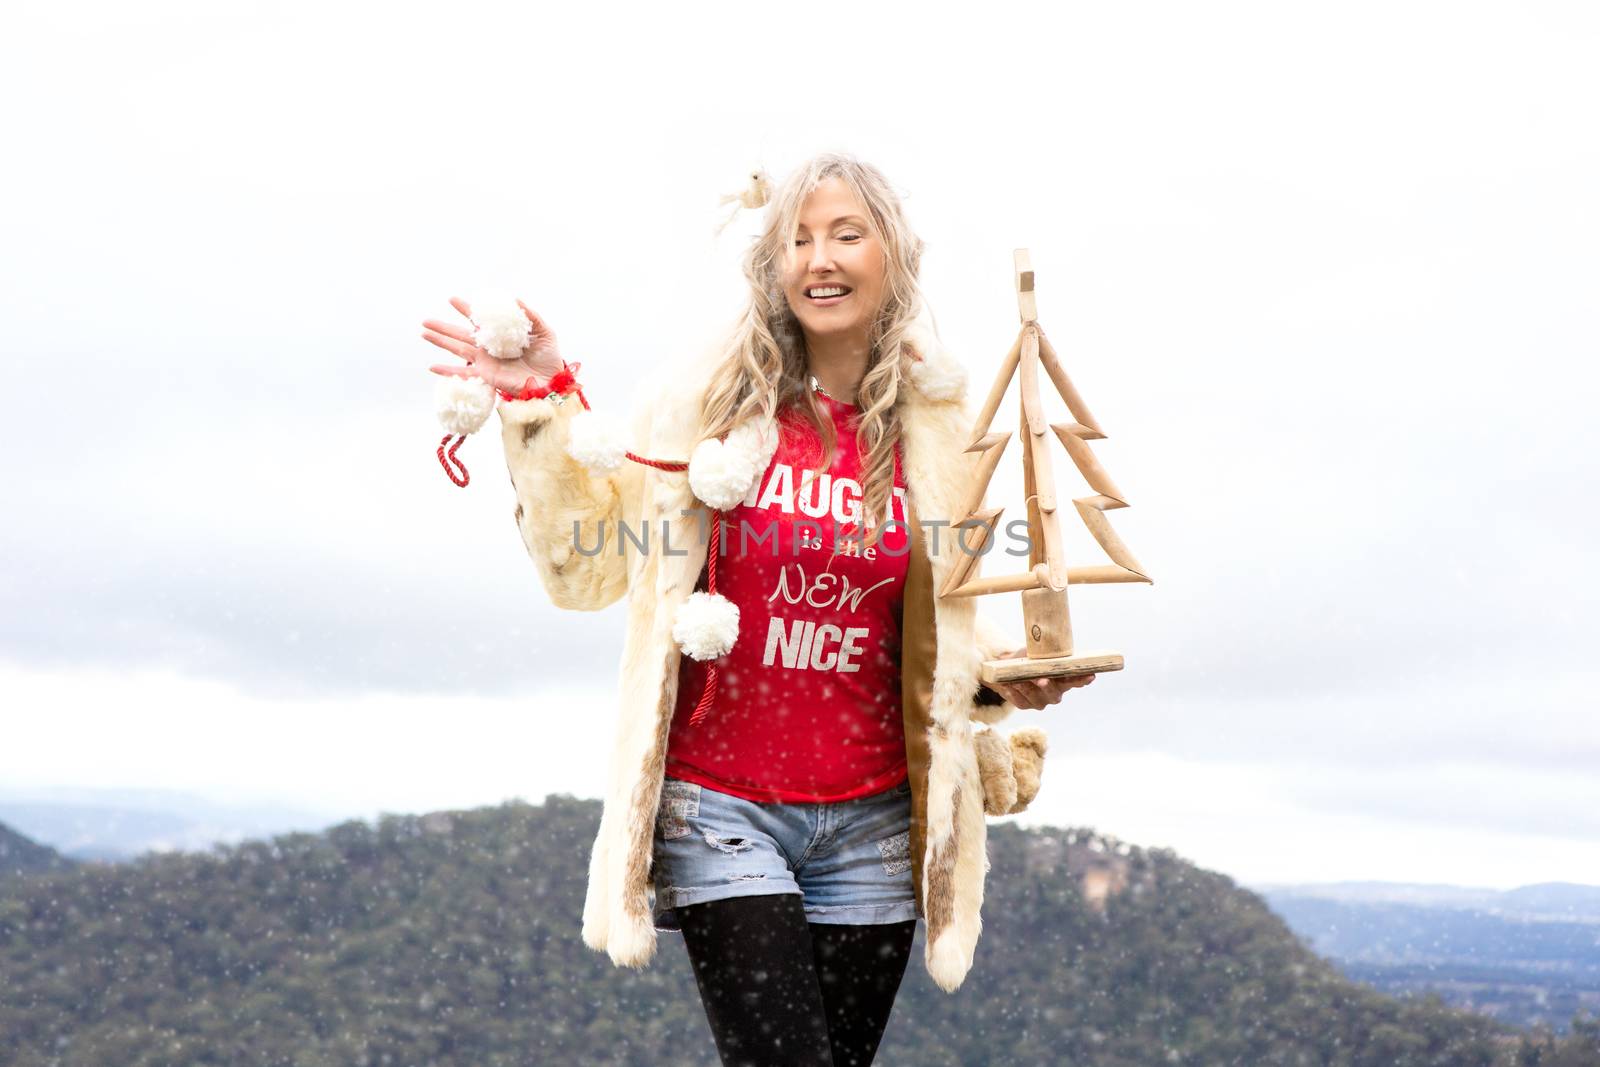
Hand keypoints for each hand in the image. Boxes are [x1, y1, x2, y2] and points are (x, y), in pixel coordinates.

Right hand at [422, 296, 566, 393]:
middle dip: (443, 326)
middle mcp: (489, 348)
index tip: (452, 299)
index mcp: (500, 335)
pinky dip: (448, 371)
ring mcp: (485, 362)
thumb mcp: (544, 332)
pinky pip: (464, 373)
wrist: (552, 381)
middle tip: (425, 319)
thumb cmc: (549, 357)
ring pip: (457, 349)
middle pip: (461, 334)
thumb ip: (530, 316)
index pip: (479, 320)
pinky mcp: (486, 375)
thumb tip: (515, 299)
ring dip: (440, 341)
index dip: (466, 309)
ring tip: (423, 333)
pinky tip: (432, 367)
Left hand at [985, 648, 1096, 709]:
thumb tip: (1049, 639)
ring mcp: (1040, 701)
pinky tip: (1008, 685)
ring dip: (1026, 688)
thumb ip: (1046, 651)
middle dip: (1048, 687)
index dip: (1083, 679)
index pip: (1075, 680)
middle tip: (1043, 680)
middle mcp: (1054, 693)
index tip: (1090, 675)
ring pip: (1035, 698)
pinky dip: (1014, 693)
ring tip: (1017, 680)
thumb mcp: (1038, 653)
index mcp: (1062, 680)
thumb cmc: (1029, 658)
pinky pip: (1020, 701)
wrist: (1009, 666)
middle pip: (1054, 694)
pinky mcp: (1025, 705)